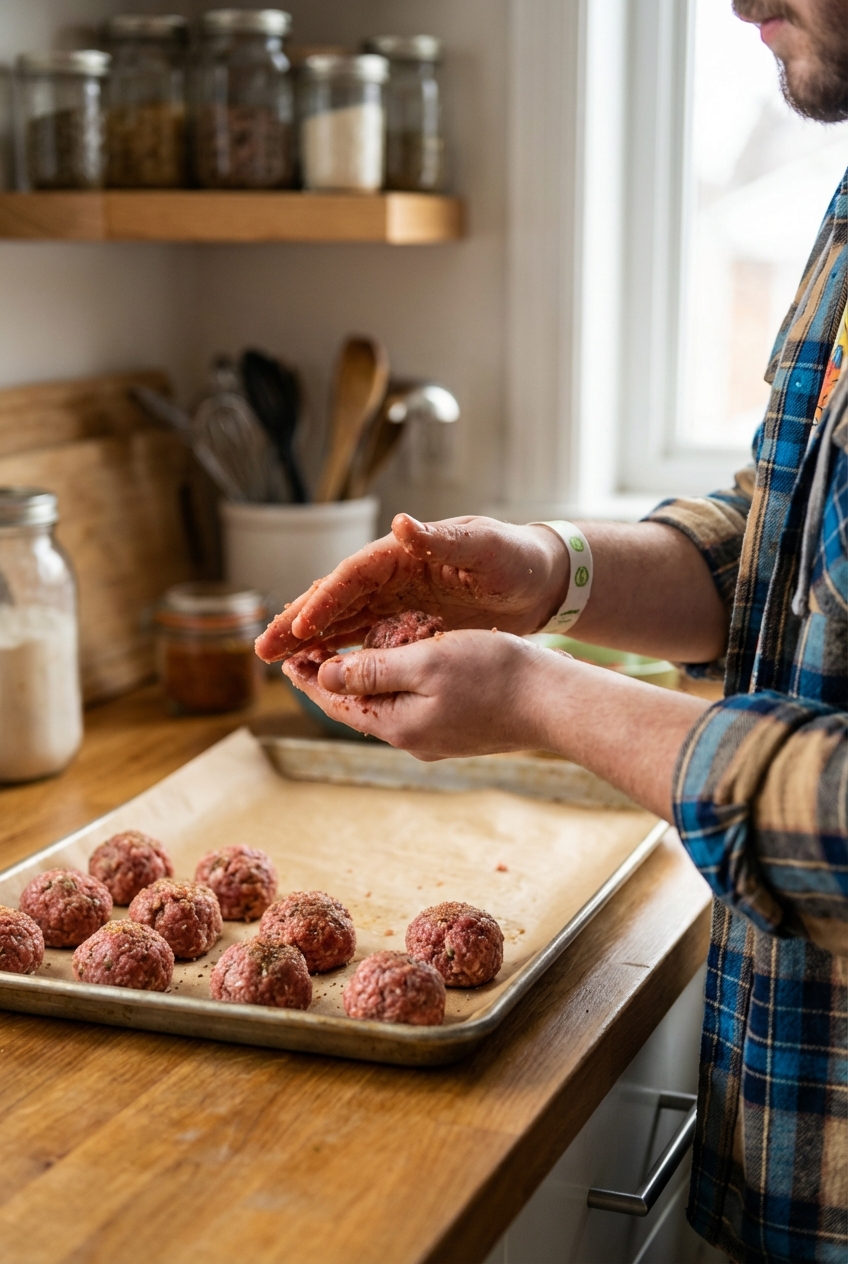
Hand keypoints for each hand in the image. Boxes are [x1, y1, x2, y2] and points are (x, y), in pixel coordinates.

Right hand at [255, 514, 568, 661]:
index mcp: (403, 553)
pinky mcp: (409, 622)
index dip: (325, 600)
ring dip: (310, 642)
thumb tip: (402, 523)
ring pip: (343, 622)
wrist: (541, 579)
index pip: (352, 576)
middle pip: (335, 600)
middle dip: (298, 624)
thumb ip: (442, 539)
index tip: (300, 624)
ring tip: (276, 662)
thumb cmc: (515, 557)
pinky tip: (320, 669)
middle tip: (263, 649)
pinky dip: (341, 652)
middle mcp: (392, 574)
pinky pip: (366, 638)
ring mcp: (398, 600)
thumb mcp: (483, 547)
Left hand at [282, 629, 709, 818]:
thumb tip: (324, 675)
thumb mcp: (425, 662)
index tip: (289, 658)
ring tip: (345, 660)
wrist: (553, 703)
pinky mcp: (459, 730)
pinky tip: (398, 669)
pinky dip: (395, 685)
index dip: (311, 678)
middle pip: (358, 707)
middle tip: (307, 657)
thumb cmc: (494, 674)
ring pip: (386, 707)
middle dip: (332, 681)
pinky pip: (414, 706)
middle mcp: (412, 738)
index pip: (337, 702)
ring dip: (363, 683)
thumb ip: (372, 670)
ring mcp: (437, 738)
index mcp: (397, 723)